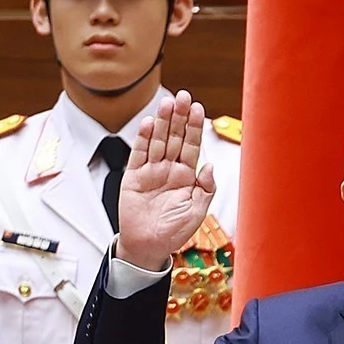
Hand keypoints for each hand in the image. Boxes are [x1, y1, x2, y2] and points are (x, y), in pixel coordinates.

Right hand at [113, 90, 215, 270]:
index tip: (198, 108)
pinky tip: (150, 123)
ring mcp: (152, 171)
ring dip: (163, 122)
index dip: (195, 127)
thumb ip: (205, 188)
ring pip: (158, 141)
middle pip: (175, 137)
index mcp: (187, 176)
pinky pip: (139, 154)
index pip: (192, 146)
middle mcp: (170, 169)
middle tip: (183, 96)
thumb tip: (209, 165)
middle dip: (180, 117)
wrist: (147, 247)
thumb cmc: (173, 232)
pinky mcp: (134, 176)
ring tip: (168, 103)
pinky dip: (144, 138)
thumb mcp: (196, 212)